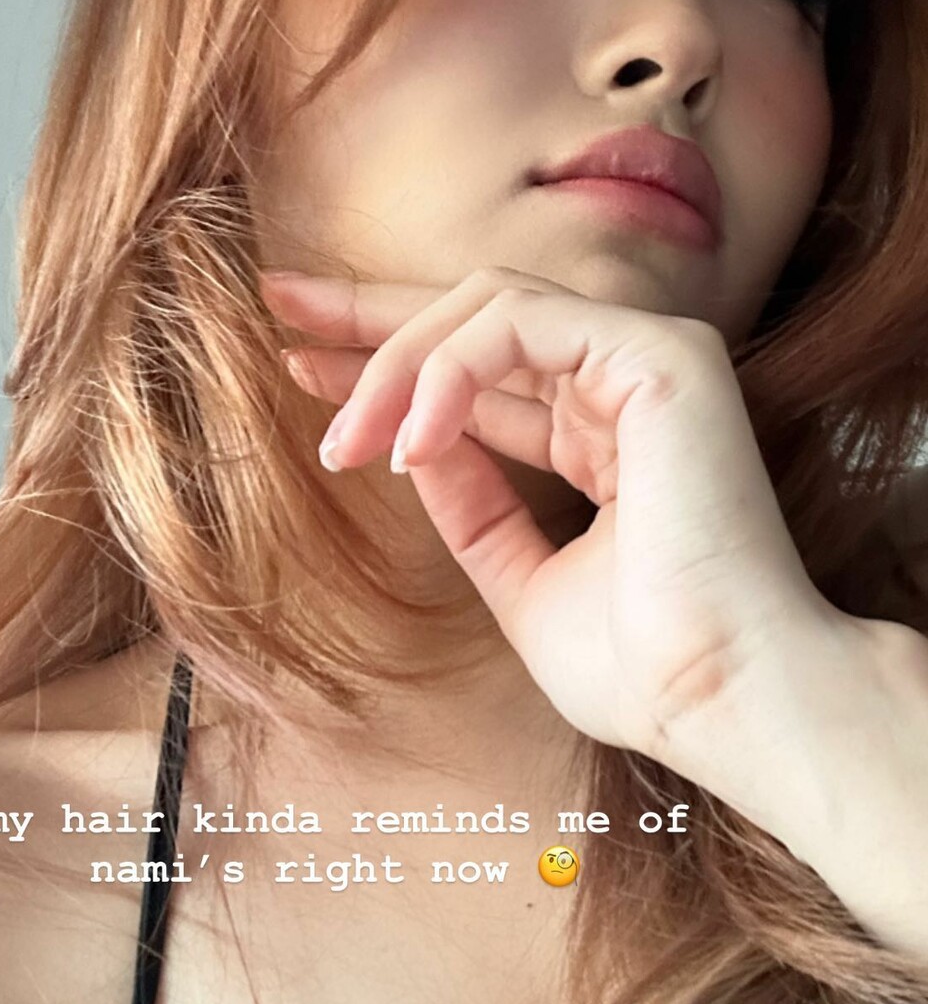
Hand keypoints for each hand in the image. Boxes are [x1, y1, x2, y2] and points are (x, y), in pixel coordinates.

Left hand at [259, 266, 835, 789]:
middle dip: (371, 312)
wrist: (723, 701)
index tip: (302, 363)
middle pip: (478, 311)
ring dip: (396, 362)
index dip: (390, 359)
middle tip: (280, 306)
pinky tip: (409, 441)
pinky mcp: (660, 353)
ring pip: (487, 302)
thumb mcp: (522, 581)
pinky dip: (448, 371)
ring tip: (343, 440)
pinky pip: (517, 320)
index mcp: (605, 432)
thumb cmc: (644, 667)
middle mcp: (628, 383)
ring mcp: (649, 357)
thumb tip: (410, 441)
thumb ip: (472, 507)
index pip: (484, 368)